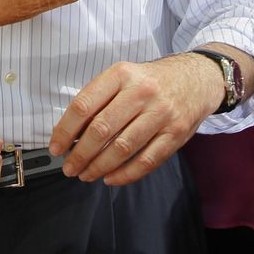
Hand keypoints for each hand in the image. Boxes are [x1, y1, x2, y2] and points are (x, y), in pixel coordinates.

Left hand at [49, 54, 221, 185]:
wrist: (196, 79)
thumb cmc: (151, 81)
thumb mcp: (123, 76)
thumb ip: (99, 99)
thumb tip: (72, 134)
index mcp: (121, 74)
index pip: (84, 105)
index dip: (66, 130)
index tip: (57, 147)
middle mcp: (142, 92)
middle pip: (102, 129)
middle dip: (80, 154)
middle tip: (69, 168)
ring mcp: (162, 113)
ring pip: (123, 148)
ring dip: (99, 167)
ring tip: (86, 175)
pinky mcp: (176, 133)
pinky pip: (147, 160)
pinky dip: (125, 174)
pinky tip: (110, 178)